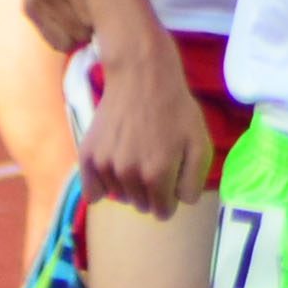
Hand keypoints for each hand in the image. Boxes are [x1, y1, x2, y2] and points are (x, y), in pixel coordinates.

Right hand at [79, 46, 212, 219]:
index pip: (162, 212)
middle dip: (150, 192)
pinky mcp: (88, 155)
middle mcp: (128, 174)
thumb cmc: (175, 109)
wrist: (141, 76)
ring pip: (119, 196)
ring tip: (136, 155)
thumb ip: (193, 180)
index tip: (171, 180)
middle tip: (154, 162)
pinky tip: (113, 171)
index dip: (170, 198)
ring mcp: (105, 164)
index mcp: (157, 174)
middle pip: (140, 205)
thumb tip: (179, 203)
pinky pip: (92, 191)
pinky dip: (102, 187)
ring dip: (129, 185)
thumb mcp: (200, 143)